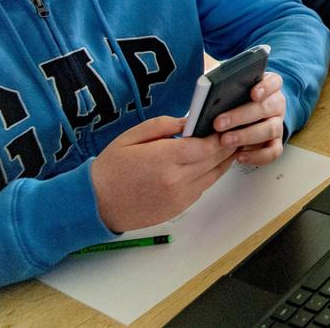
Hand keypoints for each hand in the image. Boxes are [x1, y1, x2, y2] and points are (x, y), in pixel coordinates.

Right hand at [91, 116, 236, 232]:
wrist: (95, 204)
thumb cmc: (111, 168)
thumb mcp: (131, 136)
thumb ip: (163, 125)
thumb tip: (189, 120)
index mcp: (164, 159)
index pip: (206, 146)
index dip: (219, 136)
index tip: (224, 126)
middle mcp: (176, 180)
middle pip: (214, 160)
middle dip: (226, 146)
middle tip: (234, 133)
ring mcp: (179, 197)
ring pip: (213, 176)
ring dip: (222, 161)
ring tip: (227, 147)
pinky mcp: (179, 208)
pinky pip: (202, 189)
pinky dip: (209, 176)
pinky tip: (208, 165)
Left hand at [212, 71, 286, 166]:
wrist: (249, 116)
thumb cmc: (237, 101)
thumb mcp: (232, 88)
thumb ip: (225, 86)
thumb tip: (208, 88)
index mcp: (269, 88)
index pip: (274, 82)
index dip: (265, 87)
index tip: (252, 93)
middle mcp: (276, 105)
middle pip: (267, 107)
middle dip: (242, 116)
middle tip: (219, 123)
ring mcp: (277, 124)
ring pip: (270, 129)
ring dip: (246, 136)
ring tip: (225, 141)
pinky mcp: (275, 142)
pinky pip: (273, 151)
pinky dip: (258, 155)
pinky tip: (239, 156)